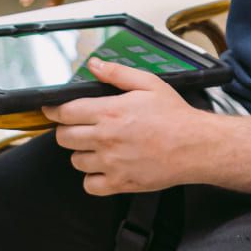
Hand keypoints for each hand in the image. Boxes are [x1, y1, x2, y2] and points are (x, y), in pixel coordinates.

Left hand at [43, 56, 206, 193]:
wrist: (198, 147)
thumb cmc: (175, 116)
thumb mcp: (148, 83)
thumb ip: (116, 73)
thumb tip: (94, 65)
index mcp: (109, 112)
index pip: (64, 112)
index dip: (53, 110)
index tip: (51, 110)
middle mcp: (106, 138)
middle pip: (64, 137)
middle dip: (66, 130)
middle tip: (77, 127)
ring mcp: (113, 163)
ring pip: (75, 160)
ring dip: (81, 153)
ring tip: (95, 146)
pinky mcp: (122, 183)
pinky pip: (91, 185)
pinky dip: (92, 178)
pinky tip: (102, 167)